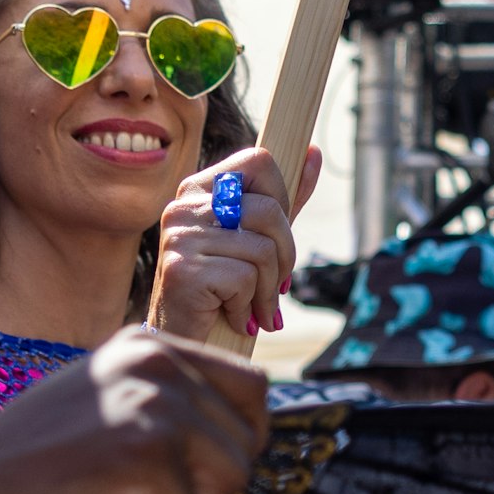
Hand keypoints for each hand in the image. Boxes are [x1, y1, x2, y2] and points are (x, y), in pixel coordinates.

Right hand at [0, 327, 269, 493]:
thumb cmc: (28, 468)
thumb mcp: (108, 407)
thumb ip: (170, 402)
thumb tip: (251, 436)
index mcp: (149, 341)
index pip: (251, 388)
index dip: (231, 442)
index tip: (181, 469)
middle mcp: (157, 357)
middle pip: (248, 437)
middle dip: (205, 481)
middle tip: (131, 490)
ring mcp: (153, 400)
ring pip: (229, 477)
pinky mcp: (144, 451)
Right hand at [148, 144, 321, 343]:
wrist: (182, 340)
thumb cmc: (221, 288)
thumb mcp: (256, 239)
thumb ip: (283, 200)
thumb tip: (313, 153)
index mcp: (199, 188)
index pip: (260, 161)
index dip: (282, 200)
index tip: (274, 236)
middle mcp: (184, 205)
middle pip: (270, 210)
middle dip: (285, 256)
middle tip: (276, 286)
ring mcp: (180, 236)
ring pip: (262, 251)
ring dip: (267, 290)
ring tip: (253, 307)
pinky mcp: (182, 269)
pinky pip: (244, 279)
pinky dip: (248, 307)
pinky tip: (233, 316)